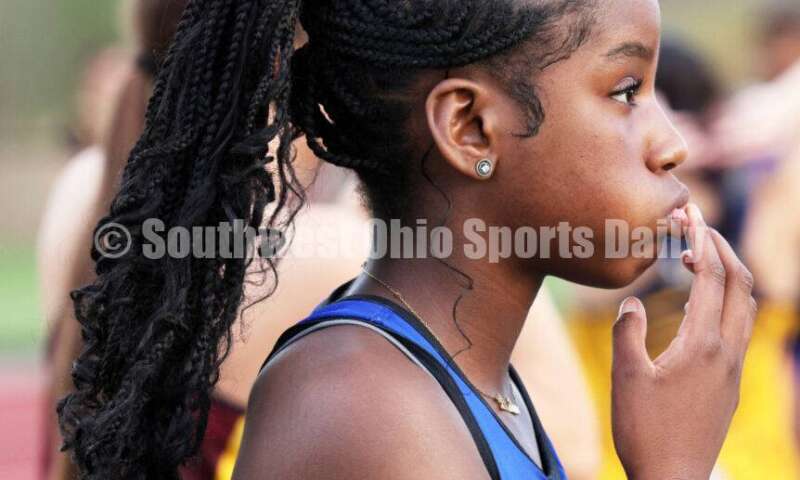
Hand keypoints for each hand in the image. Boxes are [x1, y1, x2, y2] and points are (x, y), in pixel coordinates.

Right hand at [611, 204, 756, 478]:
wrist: (673, 478)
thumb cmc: (645, 431)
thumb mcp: (626, 379)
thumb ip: (628, 334)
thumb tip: (633, 303)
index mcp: (702, 345)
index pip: (712, 277)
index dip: (701, 239)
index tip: (687, 214)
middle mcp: (726, 352)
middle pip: (740, 284)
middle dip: (721, 248)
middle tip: (694, 227)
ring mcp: (732, 368)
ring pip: (745, 306)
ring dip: (727, 274)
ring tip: (696, 259)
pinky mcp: (729, 383)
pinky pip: (738, 327)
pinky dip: (725, 300)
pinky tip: (698, 305)